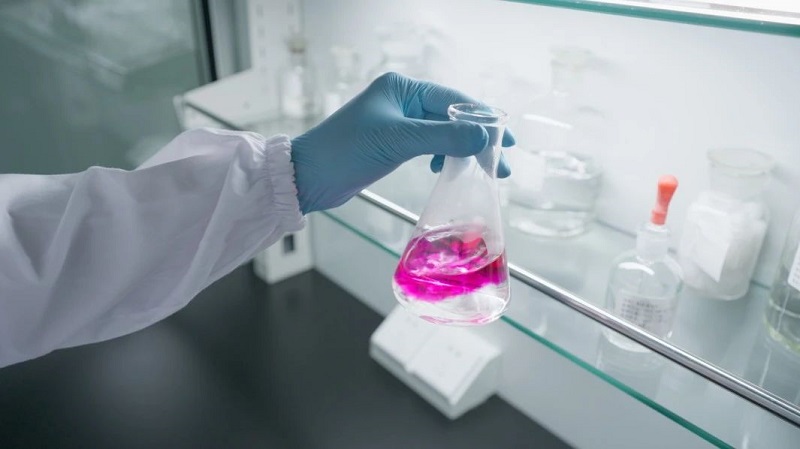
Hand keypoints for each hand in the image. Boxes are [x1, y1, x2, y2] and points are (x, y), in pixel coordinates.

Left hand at [291, 72, 514, 213]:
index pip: (453, 100)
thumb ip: (442, 138)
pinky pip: (428, 146)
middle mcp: (401, 100)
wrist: (308, 176)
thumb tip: (482, 138)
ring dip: (461, 152)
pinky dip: (442, 157)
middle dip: (476, 140)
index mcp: (402, 88)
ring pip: (442, 134)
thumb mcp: (397, 141)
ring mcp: (397, 122)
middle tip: (498, 165)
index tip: (505, 141)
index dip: (482, 121)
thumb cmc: (344, 151)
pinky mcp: (392, 143)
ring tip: (479, 172)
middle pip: (451, 117)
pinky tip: (444, 170)